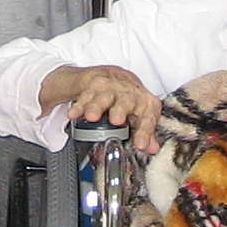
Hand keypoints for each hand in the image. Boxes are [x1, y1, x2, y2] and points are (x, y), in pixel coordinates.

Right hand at [43, 64, 162, 153]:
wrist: (114, 77)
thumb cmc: (129, 100)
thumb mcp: (141, 116)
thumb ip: (146, 133)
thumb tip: (153, 148)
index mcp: (146, 102)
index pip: (148, 118)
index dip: (145, 132)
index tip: (140, 145)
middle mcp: (130, 93)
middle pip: (126, 101)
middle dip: (120, 110)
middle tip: (116, 120)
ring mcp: (111, 87)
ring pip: (103, 97)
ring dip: (96, 107)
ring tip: (91, 117)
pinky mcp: (94, 84)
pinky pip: (85, 96)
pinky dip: (79, 106)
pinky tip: (74, 114)